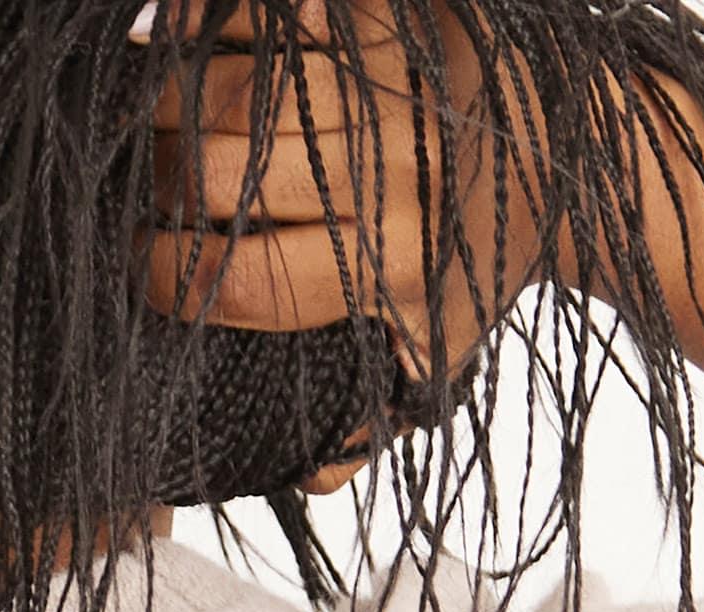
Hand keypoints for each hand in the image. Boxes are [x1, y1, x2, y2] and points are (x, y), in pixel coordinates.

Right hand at [140, 1, 550, 487]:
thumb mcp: (441, 351)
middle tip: (128, 195)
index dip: (168, 280)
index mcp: (382, 271)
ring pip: (240, 94)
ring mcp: (381, 92)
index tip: (136, 274)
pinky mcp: (384, 23)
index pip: (241, 283)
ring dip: (166, 104)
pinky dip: (215, 20)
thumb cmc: (483, 261)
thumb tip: (306, 473)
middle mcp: (381, 179)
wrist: (575, 156)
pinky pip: (277, 15)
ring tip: (135, 121)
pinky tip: (176, 35)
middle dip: (155, 191)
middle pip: (222, 181)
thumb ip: (371, 413)